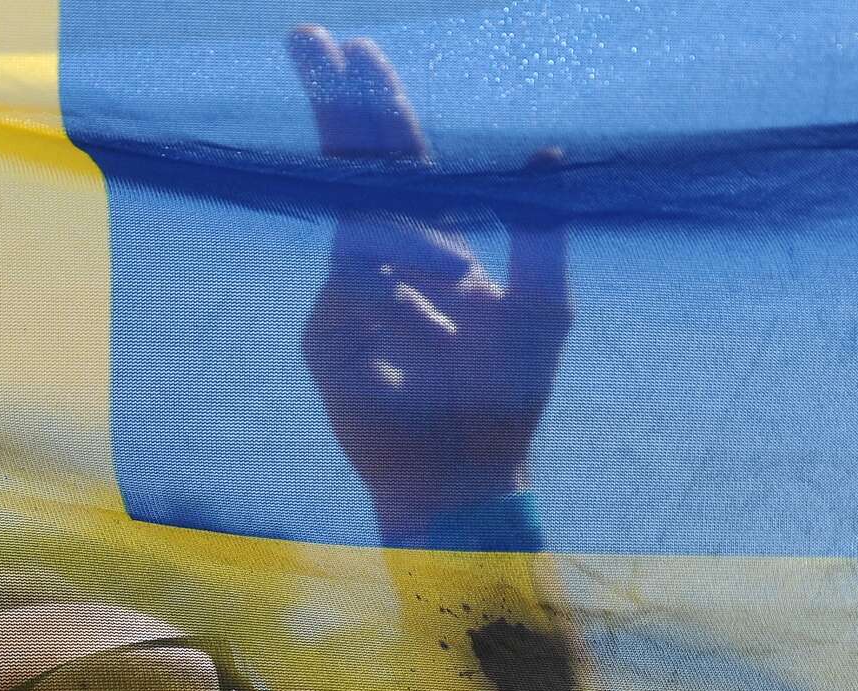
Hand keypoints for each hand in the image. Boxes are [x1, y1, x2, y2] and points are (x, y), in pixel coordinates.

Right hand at [287, 26, 570, 544]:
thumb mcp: (543, 304)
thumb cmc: (506, 397)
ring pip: (362, 230)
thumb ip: (542, 225)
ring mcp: (346, 298)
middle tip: (308, 37)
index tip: (354, 46)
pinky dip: (394, 295)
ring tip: (462, 294)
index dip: (375, 103)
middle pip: (350, 166)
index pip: (398, 159)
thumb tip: (549, 146)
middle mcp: (381, 261)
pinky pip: (352, 291)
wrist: (467, 479)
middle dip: (334, 104)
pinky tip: (426, 328)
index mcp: (430, 243)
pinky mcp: (325, 341)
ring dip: (414, 244)